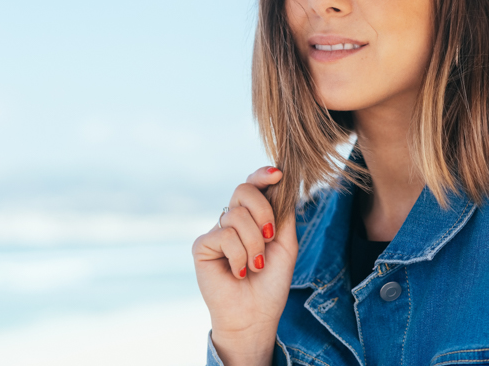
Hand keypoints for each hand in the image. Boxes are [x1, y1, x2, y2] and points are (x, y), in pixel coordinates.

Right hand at [192, 166, 298, 365]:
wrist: (255, 315)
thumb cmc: (271, 282)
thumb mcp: (286, 244)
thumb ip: (283, 213)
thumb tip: (282, 181)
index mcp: (252, 216)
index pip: (253, 186)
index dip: (263, 175)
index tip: (278, 174)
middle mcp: (232, 220)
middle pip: (244, 190)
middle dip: (263, 211)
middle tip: (270, 236)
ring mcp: (216, 231)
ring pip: (236, 216)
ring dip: (254, 244)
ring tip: (255, 265)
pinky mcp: (202, 246)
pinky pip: (225, 235)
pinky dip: (239, 256)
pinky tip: (239, 272)